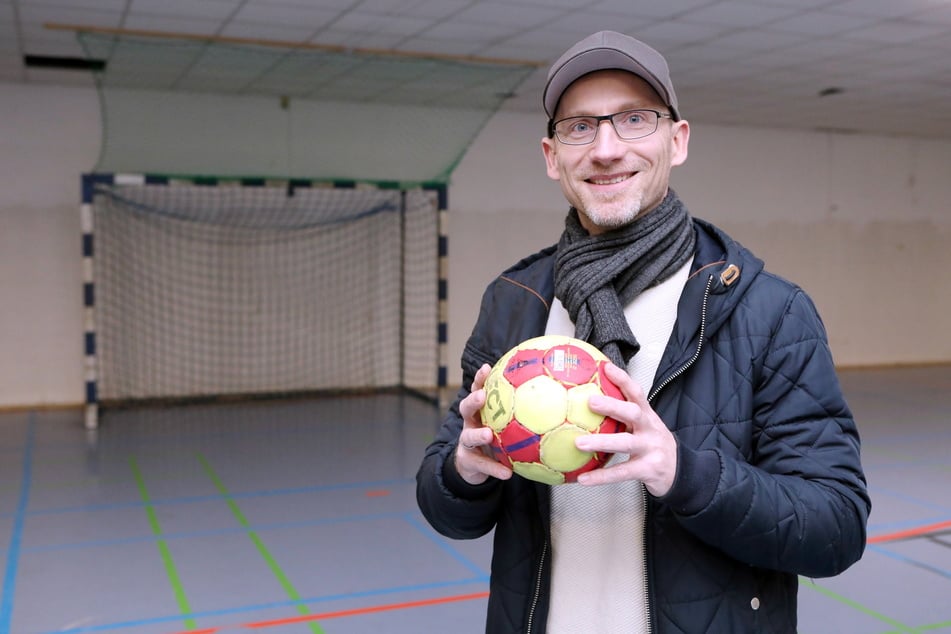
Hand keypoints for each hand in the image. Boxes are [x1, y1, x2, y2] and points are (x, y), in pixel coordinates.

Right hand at [455, 364, 512, 484]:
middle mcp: (470, 423)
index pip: (478, 391)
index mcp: (480, 412)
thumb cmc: (495, 439)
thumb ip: (522, 413)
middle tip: (482, 396)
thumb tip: (553, 397)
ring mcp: (467, 442)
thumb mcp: (505, 425)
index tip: (487, 368)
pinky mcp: (468, 461)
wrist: (474, 466)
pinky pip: (482, 465)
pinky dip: (495, 469)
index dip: (480, 379)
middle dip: (473, 400)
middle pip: (466, 408)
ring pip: (468, 436)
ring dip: (478, 435)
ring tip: (488, 435)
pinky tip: (507, 473)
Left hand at [574, 363, 677, 495]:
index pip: (636, 393)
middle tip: (590, 401)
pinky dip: (601, 477)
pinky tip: (583, 479)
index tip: (605, 367)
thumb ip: (623, 414)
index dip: (622, 379)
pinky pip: (621, 473)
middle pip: (633, 413)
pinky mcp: (648, 470)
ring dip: (601, 442)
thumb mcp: (644, 425)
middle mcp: (650, 429)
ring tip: (578, 443)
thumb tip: (589, 399)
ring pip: (625, 443)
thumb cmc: (653, 445)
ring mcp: (650, 449)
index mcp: (647, 416)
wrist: (682, 471)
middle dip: (612, 406)